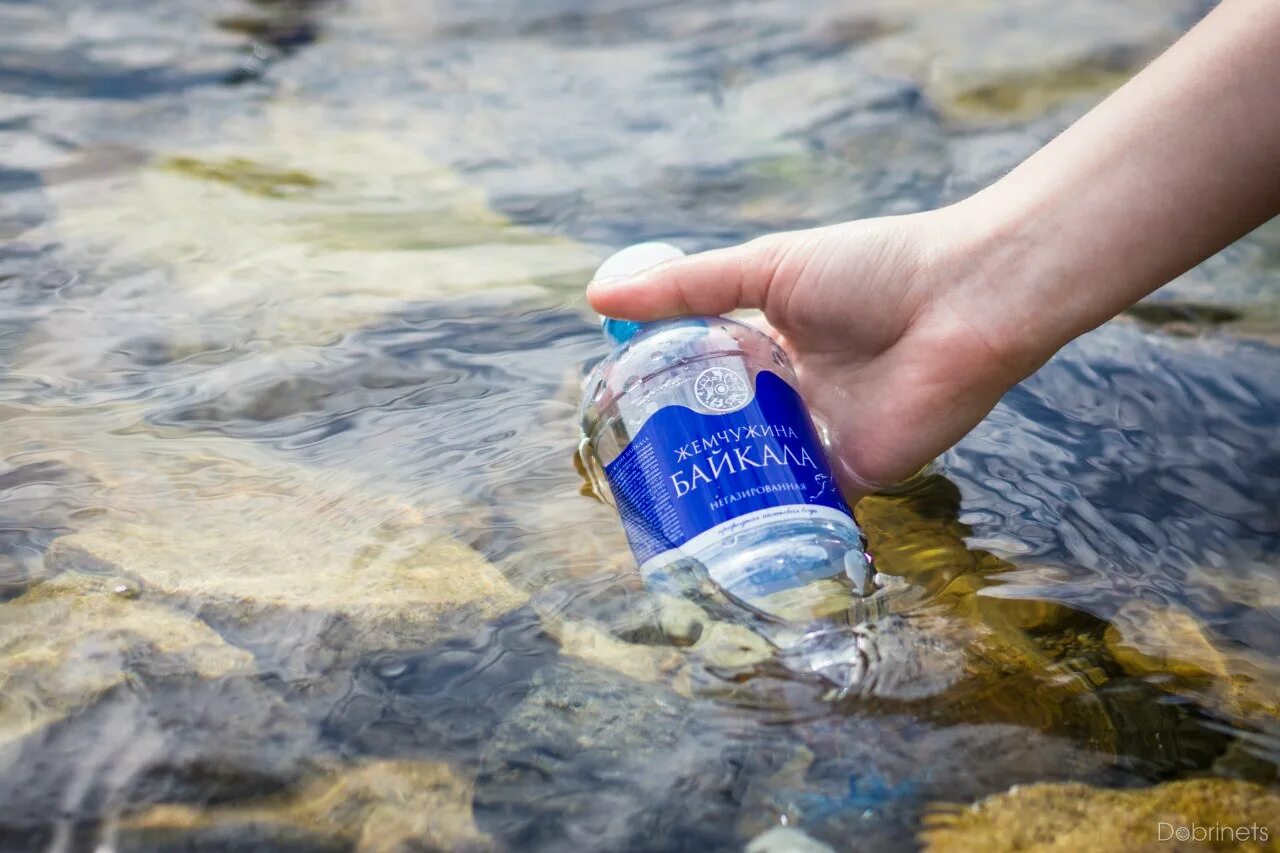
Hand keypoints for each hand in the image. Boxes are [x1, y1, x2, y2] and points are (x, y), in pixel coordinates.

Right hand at [586, 208, 1045, 498]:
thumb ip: (686, 285)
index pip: (702, 374)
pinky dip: (769, 526)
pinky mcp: (855, 475)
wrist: (966, 301)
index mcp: (772, 340)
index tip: (611, 415)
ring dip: (714, 494)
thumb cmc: (874, 269)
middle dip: (678, 453)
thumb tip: (598, 300)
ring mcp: (822, 436)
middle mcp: (793, 393)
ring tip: (655, 517)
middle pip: (723, 430)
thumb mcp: (767, 267)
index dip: (658, 394)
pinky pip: (803, 508)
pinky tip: (719, 545)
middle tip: (624, 476)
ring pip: (756, 474)